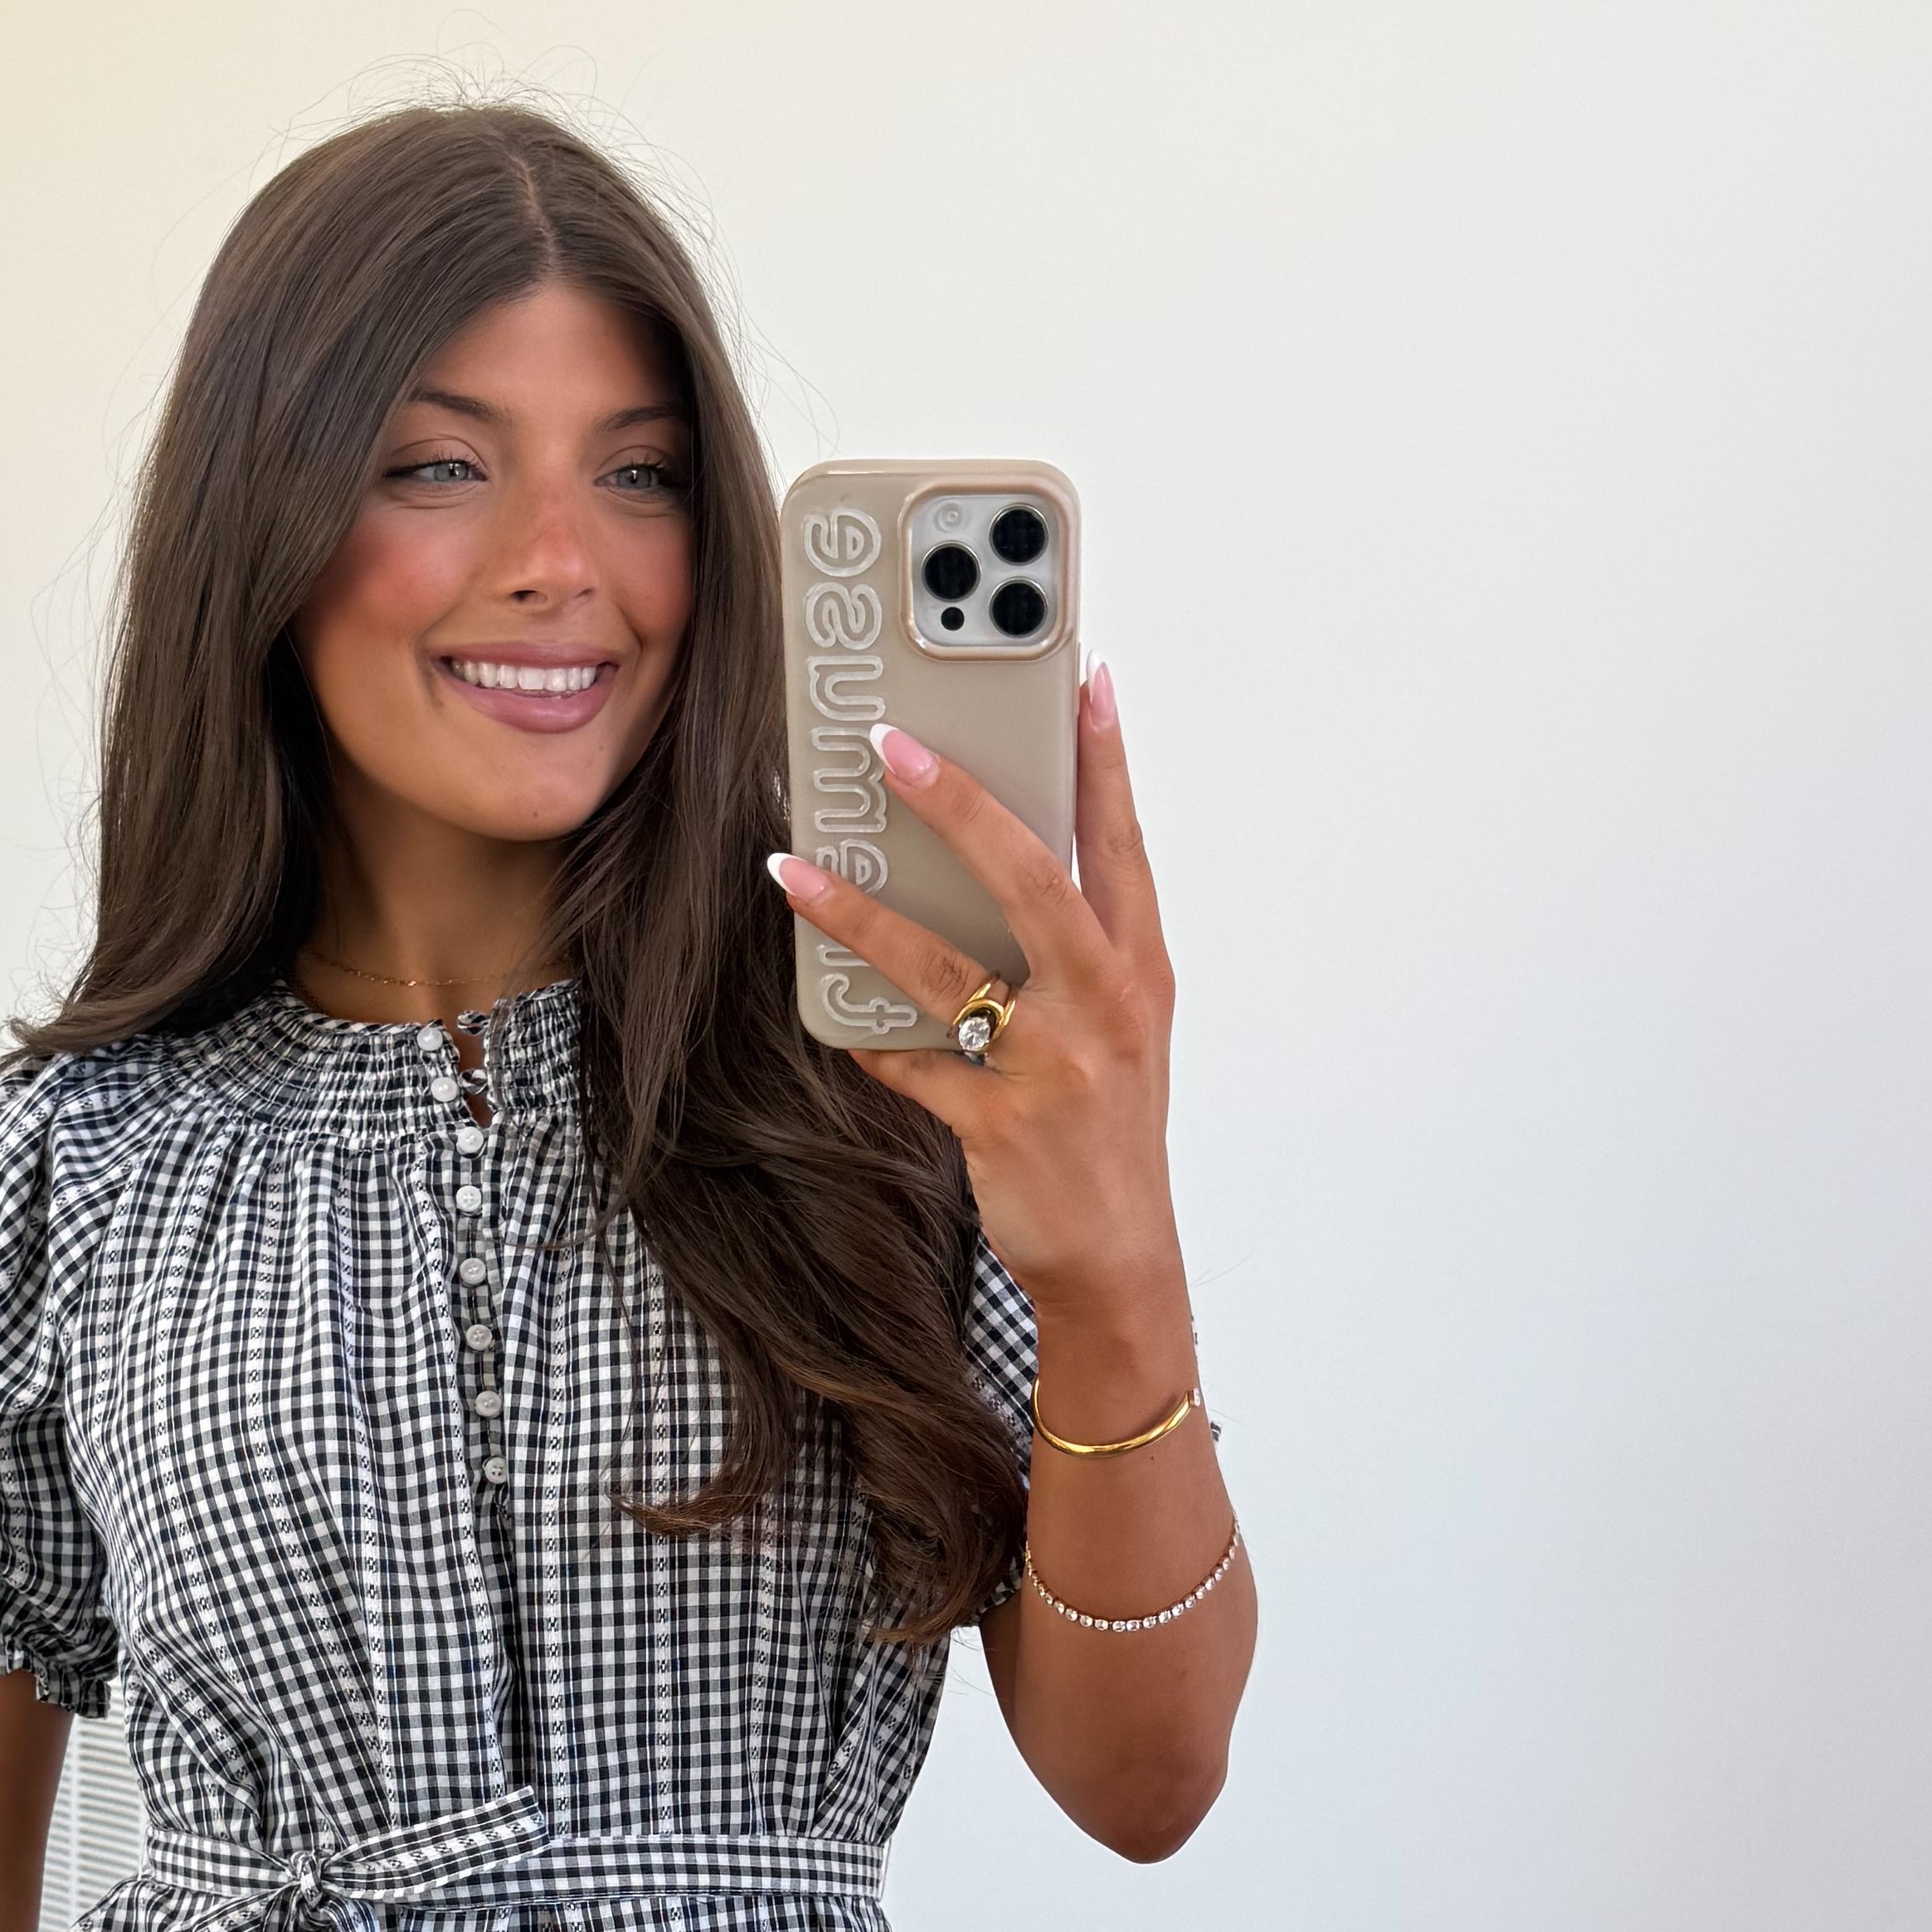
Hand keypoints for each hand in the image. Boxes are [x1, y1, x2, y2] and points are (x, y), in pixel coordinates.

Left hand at [770, 663, 1183, 1351]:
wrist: (1119, 1257)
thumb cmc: (1108, 1124)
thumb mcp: (1117, 1023)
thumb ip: (1072, 943)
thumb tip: (991, 857)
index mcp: (1138, 967)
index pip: (1120, 843)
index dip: (1103, 759)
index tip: (1081, 675)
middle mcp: (1104, 1005)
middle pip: (1031, 881)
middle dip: (961, 806)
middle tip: (893, 744)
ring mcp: (1053, 1066)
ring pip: (944, 968)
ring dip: (860, 913)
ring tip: (794, 869)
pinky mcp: (999, 1124)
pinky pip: (911, 1062)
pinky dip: (863, 1034)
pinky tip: (821, 1004)